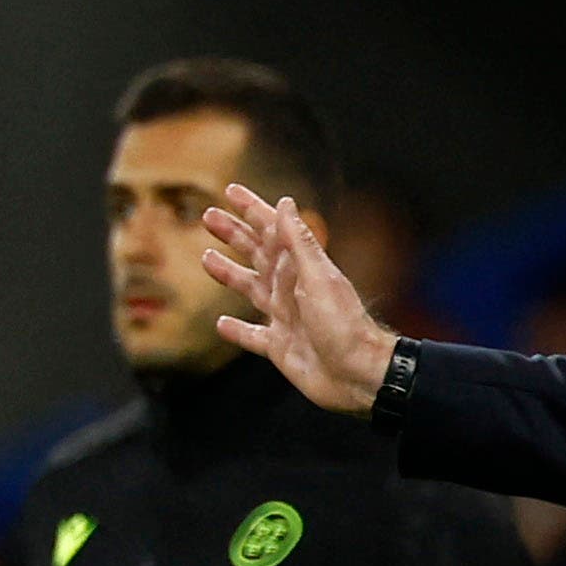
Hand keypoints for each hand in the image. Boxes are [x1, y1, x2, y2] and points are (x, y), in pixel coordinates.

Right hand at [200, 186, 395, 414]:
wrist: (358, 374)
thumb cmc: (343, 325)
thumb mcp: (318, 277)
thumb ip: (299, 242)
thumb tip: (287, 204)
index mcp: (301, 269)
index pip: (272, 231)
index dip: (252, 210)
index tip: (230, 190)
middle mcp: (292, 290)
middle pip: (257, 255)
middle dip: (234, 234)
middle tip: (208, 216)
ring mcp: (285, 319)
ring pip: (251, 290)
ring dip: (229, 273)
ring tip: (207, 258)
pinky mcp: (280, 347)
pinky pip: (252, 337)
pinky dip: (237, 330)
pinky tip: (221, 323)